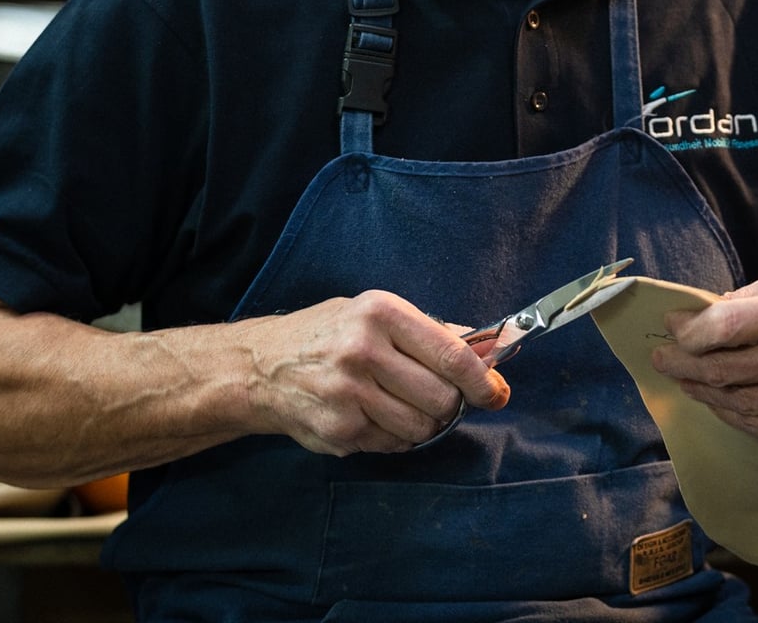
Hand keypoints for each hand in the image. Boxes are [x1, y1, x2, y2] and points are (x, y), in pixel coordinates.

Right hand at [236, 291, 509, 454]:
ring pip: (422, 427)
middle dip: (451, 403)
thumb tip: (490, 352)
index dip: (483, 380)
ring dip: (425, 423)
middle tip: (439, 397)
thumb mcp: (377, 314)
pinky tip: (376, 415)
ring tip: (403, 404)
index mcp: (381, 313)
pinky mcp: (339, 430)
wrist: (261, 367)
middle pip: (442, 397)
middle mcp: (363, 351)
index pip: (451, 355)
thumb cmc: (329, 334)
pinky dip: (397, 435)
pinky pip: (394, 444)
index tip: (497, 393)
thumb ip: (433, 332)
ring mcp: (348, 394)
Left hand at [649, 264, 757, 445]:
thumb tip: (710, 312)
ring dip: (703, 391)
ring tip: (684, 379)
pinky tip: (718, 401)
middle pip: (727, 367)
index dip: (693, 330)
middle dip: (684, 364)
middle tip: (663, 358)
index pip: (731, 324)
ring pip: (739, 401)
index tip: (675, 327)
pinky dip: (732, 414)